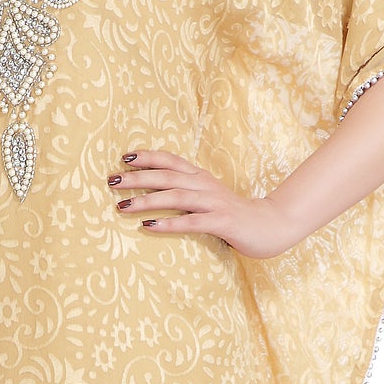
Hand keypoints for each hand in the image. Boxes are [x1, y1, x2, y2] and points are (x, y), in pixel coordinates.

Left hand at [106, 150, 300, 258]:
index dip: (148, 157)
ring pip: (176, 197)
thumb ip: (186, 192)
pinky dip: (168, 224)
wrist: (272, 225)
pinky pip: (191, 222)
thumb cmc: (234, 214)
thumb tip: (155, 192)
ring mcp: (214, 203)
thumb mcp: (208, 198)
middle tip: (111, 181)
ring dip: (146, 200)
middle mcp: (206, 185)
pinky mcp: (222, 222)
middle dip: (137, 178)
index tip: (123, 157)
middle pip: (167, 176)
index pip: (171, 160)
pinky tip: (148, 226)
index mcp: (201, 177)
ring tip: (122, 205)